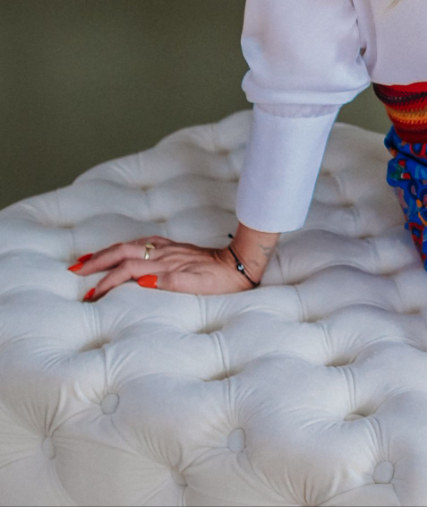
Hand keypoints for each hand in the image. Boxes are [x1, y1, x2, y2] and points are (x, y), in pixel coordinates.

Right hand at [67, 237, 259, 298]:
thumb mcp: (199, 286)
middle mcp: (163, 252)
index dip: (107, 281)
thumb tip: (144, 281)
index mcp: (166, 263)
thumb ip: (172, 282)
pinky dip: (124, 247)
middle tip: (75, 270)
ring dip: (107, 252)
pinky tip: (120, 250)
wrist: (239, 263)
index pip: (127, 270)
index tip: (90, 295)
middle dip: (98, 260)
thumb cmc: (220, 280)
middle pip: (123, 251)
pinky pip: (141, 243)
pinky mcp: (173, 247)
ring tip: (88, 259)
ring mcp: (168, 247)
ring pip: (130, 245)